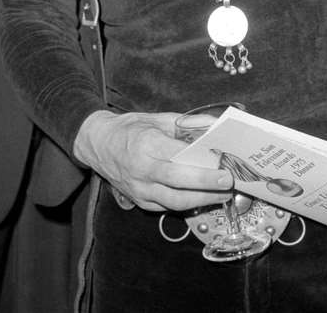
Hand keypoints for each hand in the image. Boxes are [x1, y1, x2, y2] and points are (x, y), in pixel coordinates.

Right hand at [73, 110, 233, 212]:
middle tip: (228, 183)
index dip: (201, 164)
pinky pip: (166, 207)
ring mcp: (139, 189)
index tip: (222, 165)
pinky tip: (202, 200)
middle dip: (205, 185)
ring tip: (221, 196)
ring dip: (200, 201)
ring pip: (173, 202)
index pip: (177, 158)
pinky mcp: (139, 201)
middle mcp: (142, 170)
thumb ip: (187, 123)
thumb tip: (215, 126)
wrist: (98, 143)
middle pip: (178, 183)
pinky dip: (186, 205)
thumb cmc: (130, 129)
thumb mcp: (158, 118)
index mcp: (146, 145)